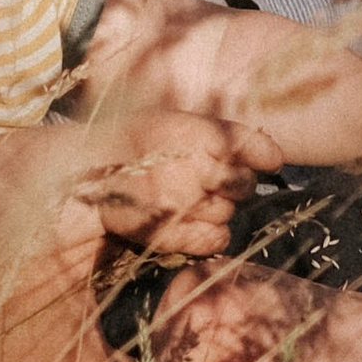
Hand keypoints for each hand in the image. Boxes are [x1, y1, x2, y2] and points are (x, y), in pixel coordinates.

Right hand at [63, 112, 275, 263]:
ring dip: (217, 208)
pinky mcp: (172, 233)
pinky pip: (217, 239)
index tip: (270, 160)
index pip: (249, 146)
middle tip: (208, 179)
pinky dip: (210, 234)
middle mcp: (189, 167)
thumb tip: (275, 156)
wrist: (87, 177)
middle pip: (244, 183)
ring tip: (186, 198)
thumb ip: (223, 135)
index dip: (262, 154)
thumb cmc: (138, 145)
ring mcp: (180, 203)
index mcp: (190, 132)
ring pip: (229, 212)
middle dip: (235, 183)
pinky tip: (191, 222)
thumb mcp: (177, 123)